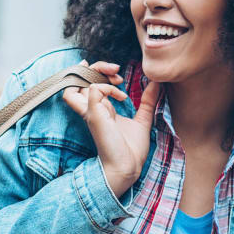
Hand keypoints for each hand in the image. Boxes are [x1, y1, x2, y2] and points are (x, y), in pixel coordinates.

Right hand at [62, 60, 160, 195]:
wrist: (128, 167)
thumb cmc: (131, 150)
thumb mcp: (142, 120)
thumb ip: (147, 101)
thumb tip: (156, 84)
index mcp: (99, 108)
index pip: (87, 82)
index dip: (99, 72)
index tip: (119, 76)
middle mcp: (91, 108)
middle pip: (78, 78)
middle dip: (97, 67)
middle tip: (116, 70)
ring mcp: (91, 111)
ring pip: (77, 82)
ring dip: (95, 73)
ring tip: (115, 77)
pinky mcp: (94, 115)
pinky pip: (93, 90)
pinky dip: (107, 87)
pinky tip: (121, 96)